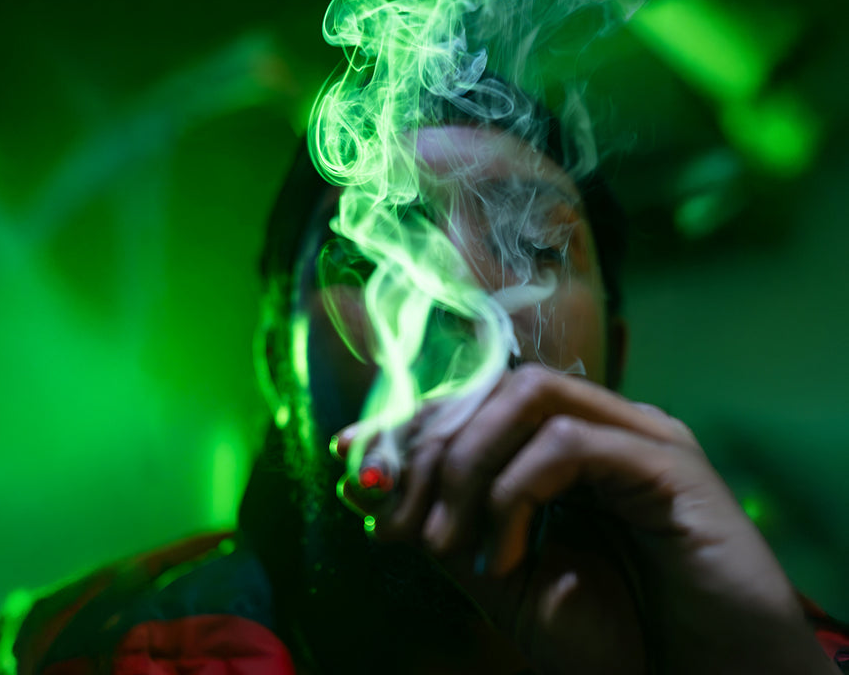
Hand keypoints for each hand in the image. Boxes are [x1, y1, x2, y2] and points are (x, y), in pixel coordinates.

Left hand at [330, 364, 834, 674]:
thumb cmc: (615, 637)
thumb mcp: (502, 578)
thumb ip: (442, 526)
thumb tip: (363, 484)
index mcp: (562, 446)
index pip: (473, 397)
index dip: (405, 420)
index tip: (349, 458)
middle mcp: (602, 426)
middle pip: (491, 385)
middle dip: (423, 446)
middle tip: (393, 520)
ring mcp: (641, 438)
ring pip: (525, 395)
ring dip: (465, 463)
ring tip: (445, 541)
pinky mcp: (672, 467)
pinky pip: (566, 444)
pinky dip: (514, 493)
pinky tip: (503, 556)